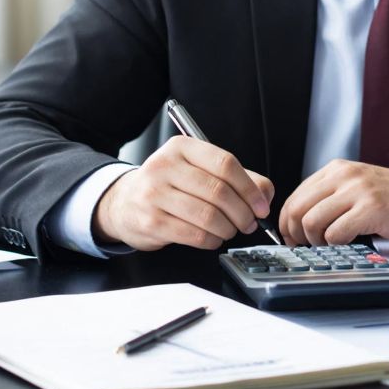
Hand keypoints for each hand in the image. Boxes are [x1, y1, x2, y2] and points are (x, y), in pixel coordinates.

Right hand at [93, 135, 273, 250]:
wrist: (123, 202)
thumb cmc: (168, 186)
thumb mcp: (198, 171)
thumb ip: (236, 178)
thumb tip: (265, 194)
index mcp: (181, 147)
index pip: (225, 163)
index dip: (249, 188)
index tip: (261, 206)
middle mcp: (165, 166)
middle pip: (219, 191)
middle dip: (242, 213)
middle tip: (250, 223)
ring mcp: (155, 194)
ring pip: (208, 216)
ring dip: (228, 229)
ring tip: (230, 230)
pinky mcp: (151, 221)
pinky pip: (194, 235)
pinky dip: (212, 240)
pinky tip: (213, 238)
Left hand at [277, 160, 388, 245]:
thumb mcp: (359, 188)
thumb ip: (332, 198)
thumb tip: (300, 224)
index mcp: (337, 170)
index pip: (294, 198)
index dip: (287, 224)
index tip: (294, 240)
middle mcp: (344, 176)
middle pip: (297, 210)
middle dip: (296, 236)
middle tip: (308, 248)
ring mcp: (358, 191)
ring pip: (311, 222)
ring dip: (316, 242)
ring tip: (331, 246)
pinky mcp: (372, 209)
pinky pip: (335, 233)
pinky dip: (336, 245)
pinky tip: (349, 244)